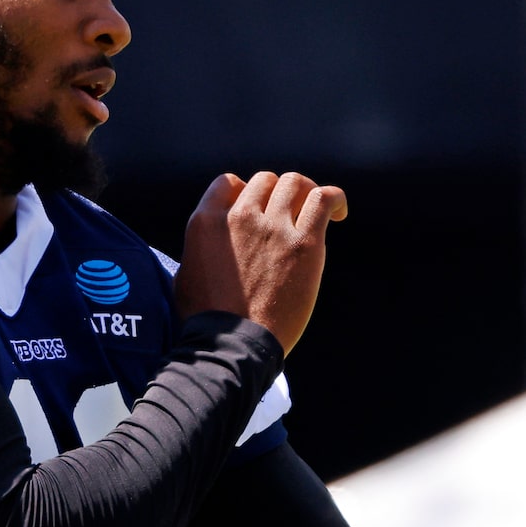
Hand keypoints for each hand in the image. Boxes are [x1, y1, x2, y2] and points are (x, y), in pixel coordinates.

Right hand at [173, 169, 346, 350]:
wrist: (235, 345)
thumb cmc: (208, 323)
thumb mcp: (186, 275)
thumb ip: (200, 249)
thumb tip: (209, 245)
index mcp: (206, 222)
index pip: (228, 182)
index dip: (245, 193)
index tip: (256, 211)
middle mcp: (239, 216)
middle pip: (265, 181)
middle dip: (277, 195)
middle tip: (288, 218)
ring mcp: (273, 227)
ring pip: (294, 183)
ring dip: (305, 194)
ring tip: (314, 213)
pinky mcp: (304, 243)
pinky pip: (323, 199)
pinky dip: (334, 199)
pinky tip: (338, 214)